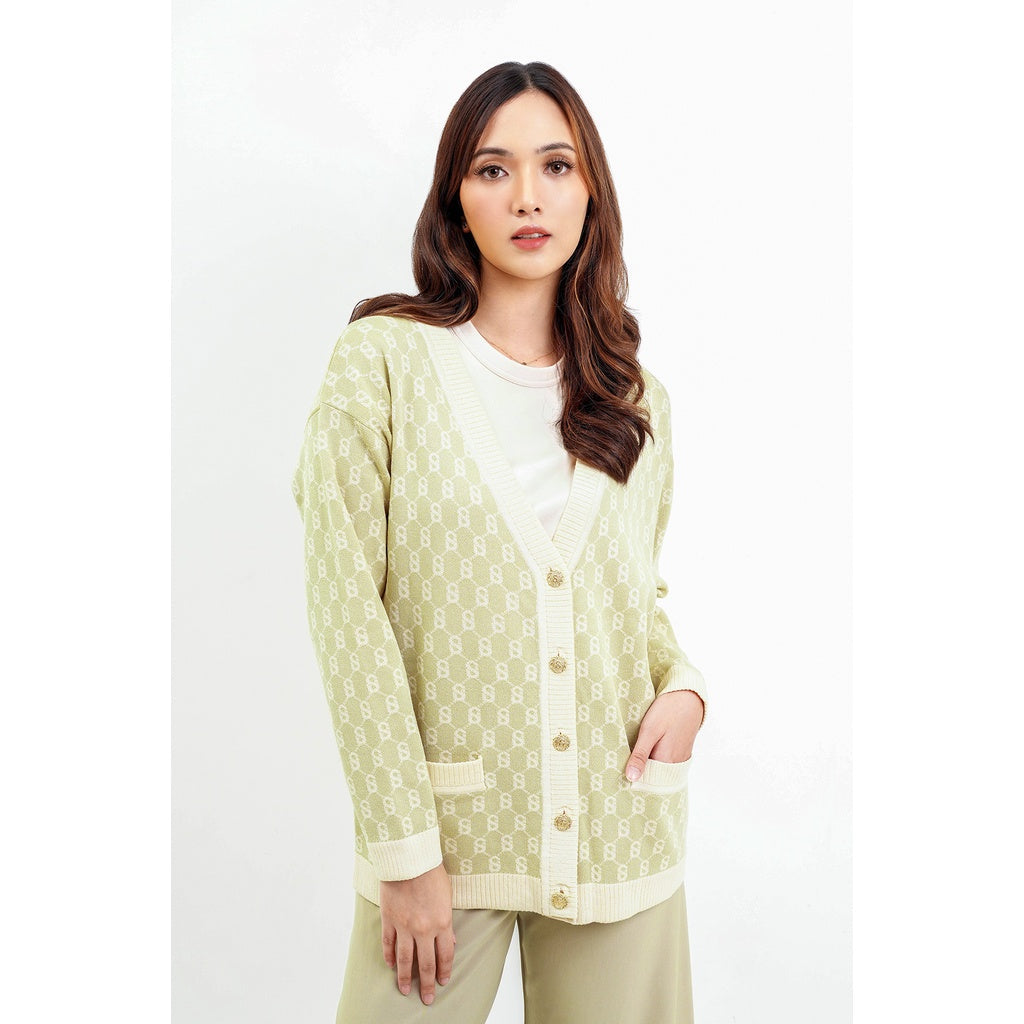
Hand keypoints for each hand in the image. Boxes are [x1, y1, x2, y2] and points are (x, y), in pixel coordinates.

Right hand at [379, 861, 455, 1004]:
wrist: (409, 858)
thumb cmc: (431, 873)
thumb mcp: (447, 897)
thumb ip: (446, 922)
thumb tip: (449, 941)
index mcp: (442, 923)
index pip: (445, 955)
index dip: (444, 971)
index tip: (442, 982)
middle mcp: (423, 929)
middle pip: (425, 963)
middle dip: (427, 984)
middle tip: (426, 999)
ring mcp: (404, 926)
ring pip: (404, 959)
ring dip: (405, 977)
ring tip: (405, 990)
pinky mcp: (389, 919)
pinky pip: (388, 943)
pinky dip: (389, 955)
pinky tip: (391, 965)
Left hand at [625, 689, 704, 780]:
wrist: (689, 696)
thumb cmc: (668, 711)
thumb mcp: (649, 731)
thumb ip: (640, 755)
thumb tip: (632, 778)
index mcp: (665, 762)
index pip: (645, 780)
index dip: (632, 775)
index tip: (619, 769)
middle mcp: (675, 764)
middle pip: (652, 775)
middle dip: (639, 770)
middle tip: (623, 759)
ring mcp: (680, 757)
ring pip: (658, 767)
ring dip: (646, 762)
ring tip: (633, 752)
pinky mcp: (681, 750)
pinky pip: (665, 760)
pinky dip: (655, 756)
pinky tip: (647, 747)